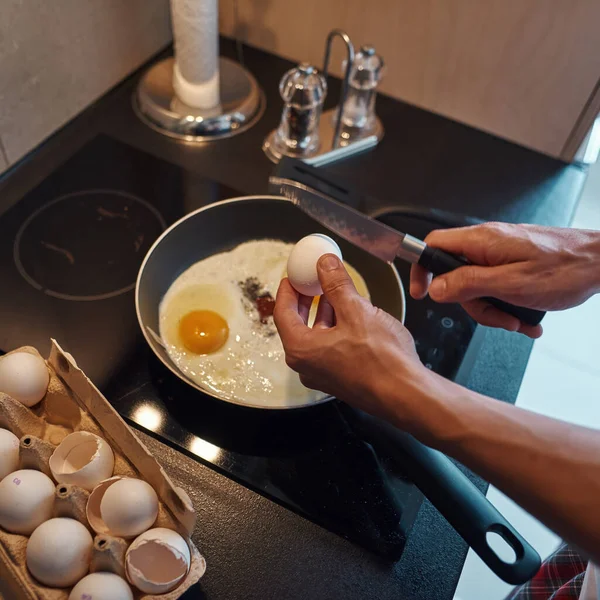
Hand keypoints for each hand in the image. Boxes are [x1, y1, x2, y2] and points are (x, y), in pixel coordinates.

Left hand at [274, 254, 429, 420]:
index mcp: (301, 350)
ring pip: (316, 337)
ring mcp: (324, 375)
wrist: (407, 394)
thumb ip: (336, 284)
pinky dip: (335, 328)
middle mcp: (307, 366)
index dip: (287, 291)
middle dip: (305, 301)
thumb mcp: (356, 310)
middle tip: (312, 281)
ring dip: (323, 313)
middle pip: (297, 325)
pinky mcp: (342, 378)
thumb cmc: (381, 359)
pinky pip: (331, 348)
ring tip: (334, 293)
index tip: (293, 277)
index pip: (282, 313)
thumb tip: (325, 264)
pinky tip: (350, 315)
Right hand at [410, 223, 599, 337]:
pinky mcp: (512, 263)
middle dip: (472, 303)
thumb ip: (469, 283)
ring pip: (476, 286)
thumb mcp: (512, 284)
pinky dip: (506, 304)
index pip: (432, 246)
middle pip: (455, 276)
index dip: (422, 269)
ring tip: (518, 319)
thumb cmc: (566, 268)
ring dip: (493, 309)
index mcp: (482, 241)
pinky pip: (495, 286)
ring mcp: (500, 253)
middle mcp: (487, 243)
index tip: (422, 292)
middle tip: (495, 315)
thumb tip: (438, 288)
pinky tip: (526, 316)